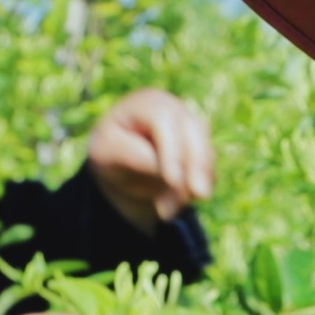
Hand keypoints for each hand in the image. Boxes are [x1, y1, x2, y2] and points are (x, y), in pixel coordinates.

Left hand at [87, 88, 213, 234]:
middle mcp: (174, 109)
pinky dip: (197, 189)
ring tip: (167, 212)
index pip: (164, 119)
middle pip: (194, 131)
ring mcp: (191, 128)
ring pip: (205, 151)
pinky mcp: (200, 149)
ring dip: (196, 183)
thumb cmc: (109, 152)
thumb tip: (158, 165)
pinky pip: (208, 168)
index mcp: (146, 103)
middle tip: (197, 198)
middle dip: (196, 166)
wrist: (119, 165)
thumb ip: (130, 154)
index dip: (172, 149)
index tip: (173, 180)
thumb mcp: (106, 152)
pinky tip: (176, 205)